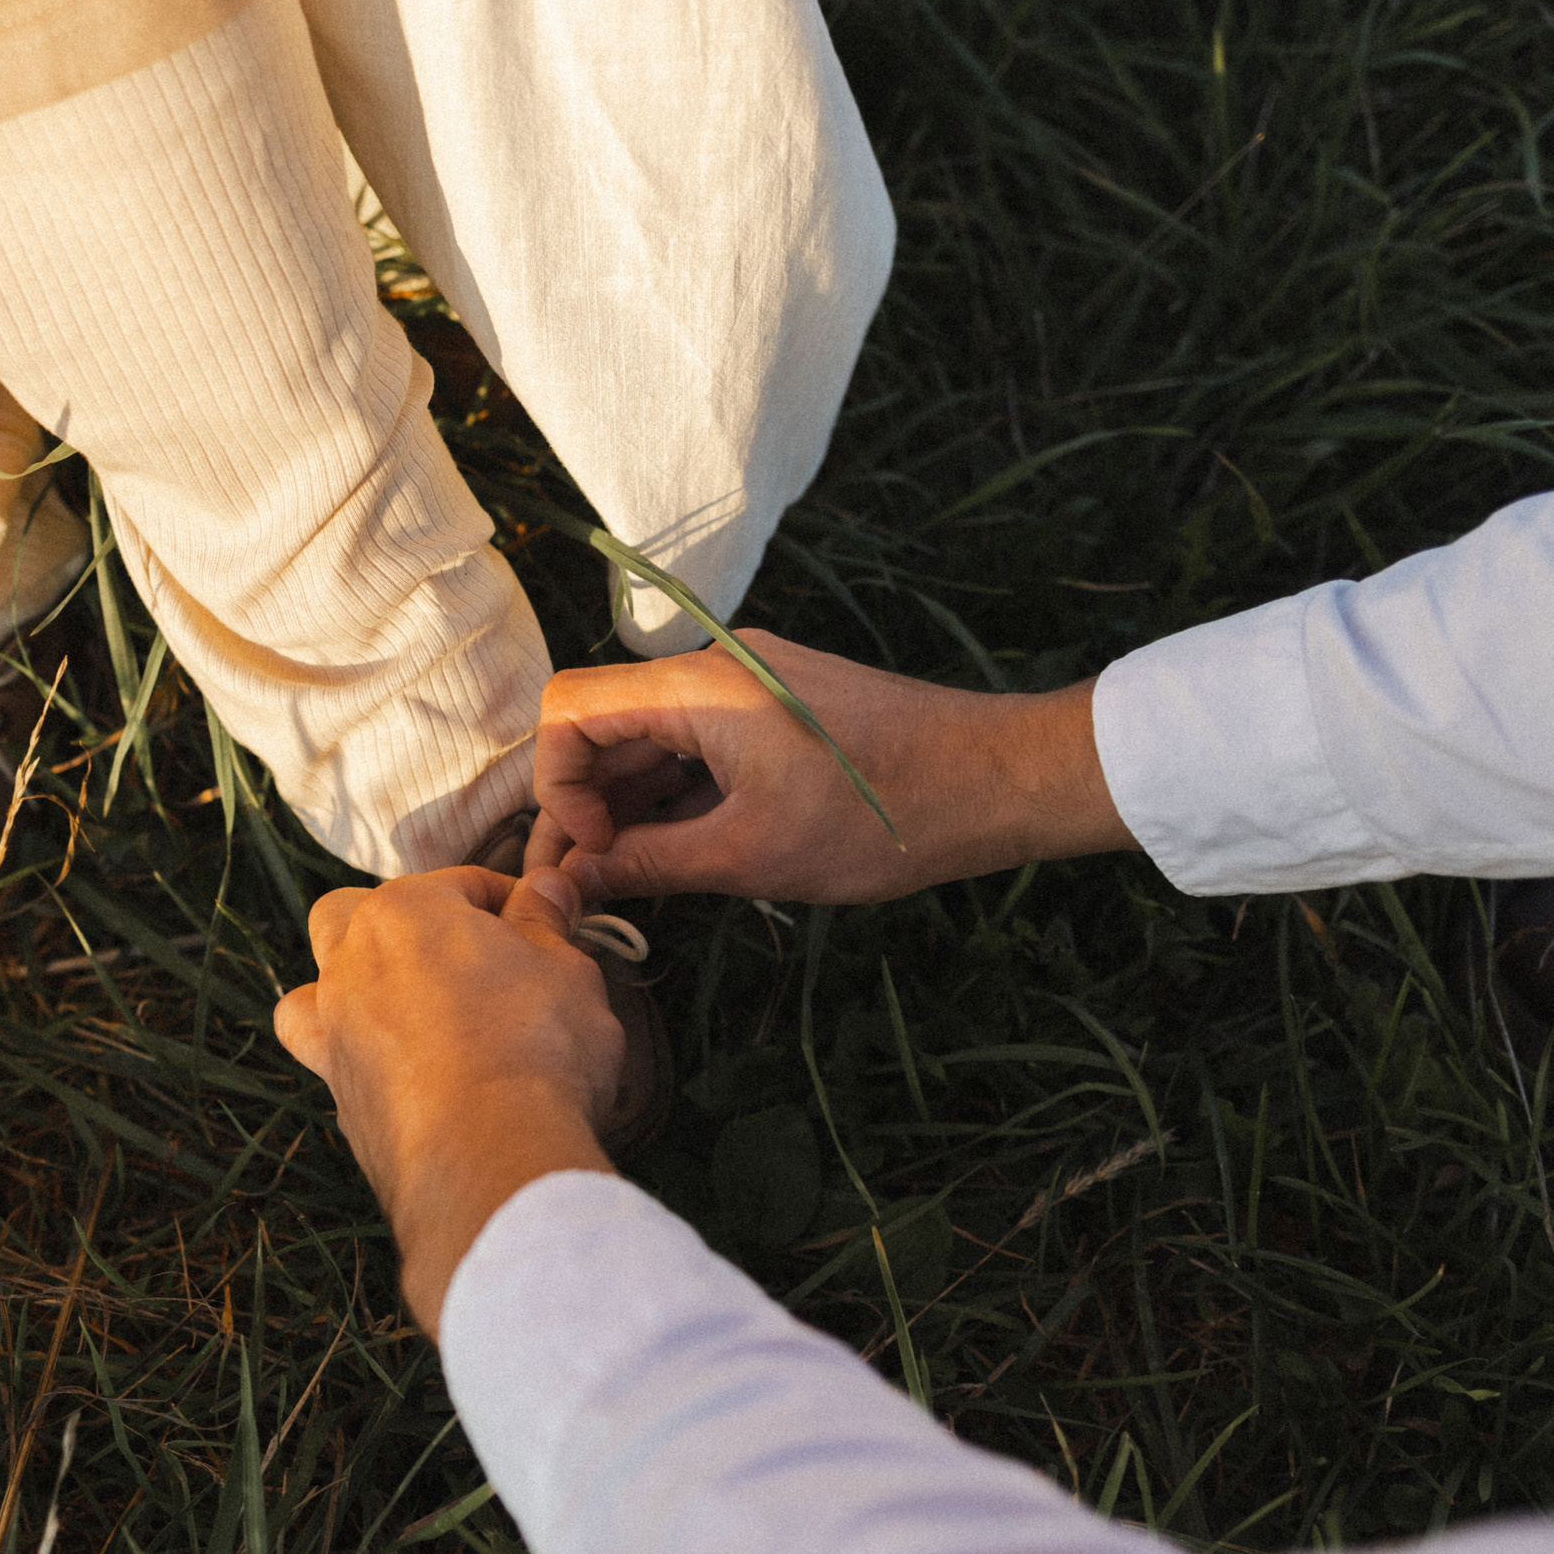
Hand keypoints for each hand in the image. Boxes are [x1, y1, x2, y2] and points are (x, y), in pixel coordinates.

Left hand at [273, 866, 619, 1335]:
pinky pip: (327, 1061)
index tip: (545, 927)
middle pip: (355, 916)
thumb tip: (547, 884)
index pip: (462, 884)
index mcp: (407, 912)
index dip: (512, 903)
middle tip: (466, 958)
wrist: (489, 1154)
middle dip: (403, 925)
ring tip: (407, 1011)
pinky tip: (399, 1072)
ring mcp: (334, 1032)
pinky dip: (354, 1059)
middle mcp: (353, 963)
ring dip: (350, 989)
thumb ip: (547, 923)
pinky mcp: (338, 1096)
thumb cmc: (536, 1046)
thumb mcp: (568, 969)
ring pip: (315, 990)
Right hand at [527, 630, 1136, 903]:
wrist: (995, 780)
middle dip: (585, 805)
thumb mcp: (750, 856)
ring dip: (629, 807)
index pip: (570, 706)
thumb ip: (648, 864)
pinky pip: (696, 744)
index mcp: (701, 686)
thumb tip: (572, 882)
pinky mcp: (774, 708)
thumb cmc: (884, 818)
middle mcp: (715, 668)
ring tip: (628, 883)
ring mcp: (746, 684)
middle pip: (605, 723)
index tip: (591, 851)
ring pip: (651, 740)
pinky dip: (675, 796)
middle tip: (584, 886)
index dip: (558, 784)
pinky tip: (677, 857)